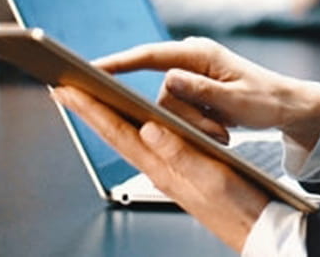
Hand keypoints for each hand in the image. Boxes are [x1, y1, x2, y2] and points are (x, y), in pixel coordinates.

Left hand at [54, 85, 268, 251]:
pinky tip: (128, 122)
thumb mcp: (212, 176)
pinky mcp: (177, 173)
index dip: (91, 109)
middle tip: (63, 90)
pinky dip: (128, 128)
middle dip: (88, 110)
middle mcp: (158, 170)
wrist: (256, 228)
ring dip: (104, 117)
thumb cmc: (239, 205)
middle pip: (114, 134)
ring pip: (126, 139)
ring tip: (88, 100)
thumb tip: (149, 128)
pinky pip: (143, 146)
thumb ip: (179, 152)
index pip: (118, 132)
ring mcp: (165, 172)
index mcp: (162, 168)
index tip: (68, 90)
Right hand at [96, 38, 319, 151]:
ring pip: (170, 108)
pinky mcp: (194, 91)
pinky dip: (198, 126)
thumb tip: (168, 79)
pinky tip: (221, 129)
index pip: (150, 55)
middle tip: (218, 131)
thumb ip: (201, 90)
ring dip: (195, 125)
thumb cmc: (266, 99)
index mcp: (200, 53)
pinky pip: (181, 112)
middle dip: (185, 118)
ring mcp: (192, 76)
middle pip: (162, 93)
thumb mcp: (236, 99)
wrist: (287, 106)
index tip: (92, 69)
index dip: (118, 63)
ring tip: (226, 131)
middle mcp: (192, 60)